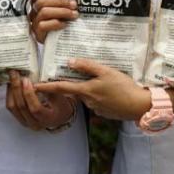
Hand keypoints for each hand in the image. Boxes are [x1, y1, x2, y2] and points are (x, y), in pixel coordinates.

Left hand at [6, 71, 75, 129]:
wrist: (59, 115)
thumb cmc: (61, 104)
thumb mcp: (59, 96)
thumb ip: (48, 89)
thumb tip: (35, 81)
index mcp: (47, 119)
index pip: (35, 108)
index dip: (29, 94)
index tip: (26, 80)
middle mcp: (35, 124)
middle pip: (21, 107)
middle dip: (17, 88)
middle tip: (15, 74)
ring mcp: (26, 123)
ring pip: (13, 107)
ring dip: (11, 91)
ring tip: (12, 77)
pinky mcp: (20, 119)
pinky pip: (11, 107)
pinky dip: (9, 95)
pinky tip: (11, 84)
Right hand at [30, 0, 76, 42]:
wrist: (59, 41)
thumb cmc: (60, 20)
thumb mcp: (59, 8)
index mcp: (36, 2)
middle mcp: (33, 11)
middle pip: (41, 1)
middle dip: (60, 1)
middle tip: (74, 4)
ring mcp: (34, 23)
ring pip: (44, 12)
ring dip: (61, 11)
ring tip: (74, 14)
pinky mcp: (38, 33)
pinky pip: (43, 25)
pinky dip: (56, 23)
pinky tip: (65, 24)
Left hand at [35, 58, 149, 121]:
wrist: (140, 106)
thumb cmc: (124, 87)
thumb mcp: (106, 71)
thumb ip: (87, 66)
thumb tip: (69, 62)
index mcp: (86, 91)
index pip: (61, 88)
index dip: (46, 87)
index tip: (33, 86)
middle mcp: (88, 101)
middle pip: (75, 90)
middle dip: (72, 84)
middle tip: (73, 74)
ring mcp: (96, 108)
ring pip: (86, 95)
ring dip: (88, 88)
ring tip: (101, 80)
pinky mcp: (104, 111)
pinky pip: (96, 101)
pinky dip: (99, 94)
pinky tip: (110, 89)